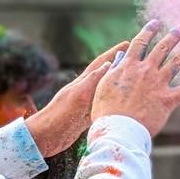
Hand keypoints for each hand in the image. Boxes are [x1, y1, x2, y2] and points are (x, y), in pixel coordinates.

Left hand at [26, 42, 126, 157]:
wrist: (45, 136)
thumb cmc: (59, 115)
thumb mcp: (78, 95)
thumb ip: (92, 80)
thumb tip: (109, 64)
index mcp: (82, 82)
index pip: (101, 63)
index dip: (113, 53)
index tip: (127, 43)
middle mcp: (84, 90)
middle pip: (104, 74)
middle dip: (118, 65)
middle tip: (134, 59)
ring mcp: (85, 103)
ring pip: (105, 89)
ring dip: (116, 82)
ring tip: (131, 78)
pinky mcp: (85, 116)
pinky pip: (102, 104)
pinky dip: (111, 100)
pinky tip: (119, 101)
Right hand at [91, 20, 179, 137]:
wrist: (117, 128)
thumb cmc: (106, 110)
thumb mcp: (103, 85)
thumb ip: (114, 69)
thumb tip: (121, 56)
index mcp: (128, 66)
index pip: (140, 43)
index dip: (149, 31)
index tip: (156, 23)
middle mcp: (145, 71)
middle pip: (161, 48)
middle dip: (173, 36)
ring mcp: (158, 84)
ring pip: (176, 62)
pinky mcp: (168, 99)